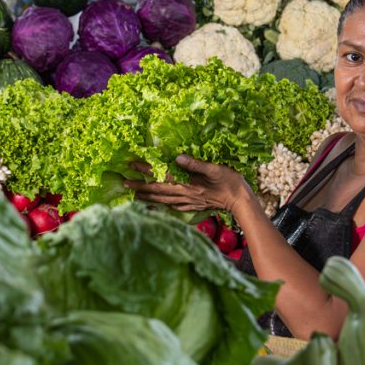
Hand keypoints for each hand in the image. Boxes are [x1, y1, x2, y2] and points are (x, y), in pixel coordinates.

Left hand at [125, 155, 253, 215]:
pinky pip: (172, 207)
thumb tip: (176, 157)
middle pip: (157, 191)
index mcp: (188, 184)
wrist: (240, 201)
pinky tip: (156, 206)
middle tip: (124, 184)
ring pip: (162, 201)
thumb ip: (195, 164)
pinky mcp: (193, 206)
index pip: (161, 176)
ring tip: (133, 196)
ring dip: (146, 198)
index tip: (131, 166)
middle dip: (139, 187)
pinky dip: (160, 206)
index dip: (146, 170)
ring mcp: (188, 202)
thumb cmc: (230, 182)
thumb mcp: (215, 168)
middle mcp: (184, 195)